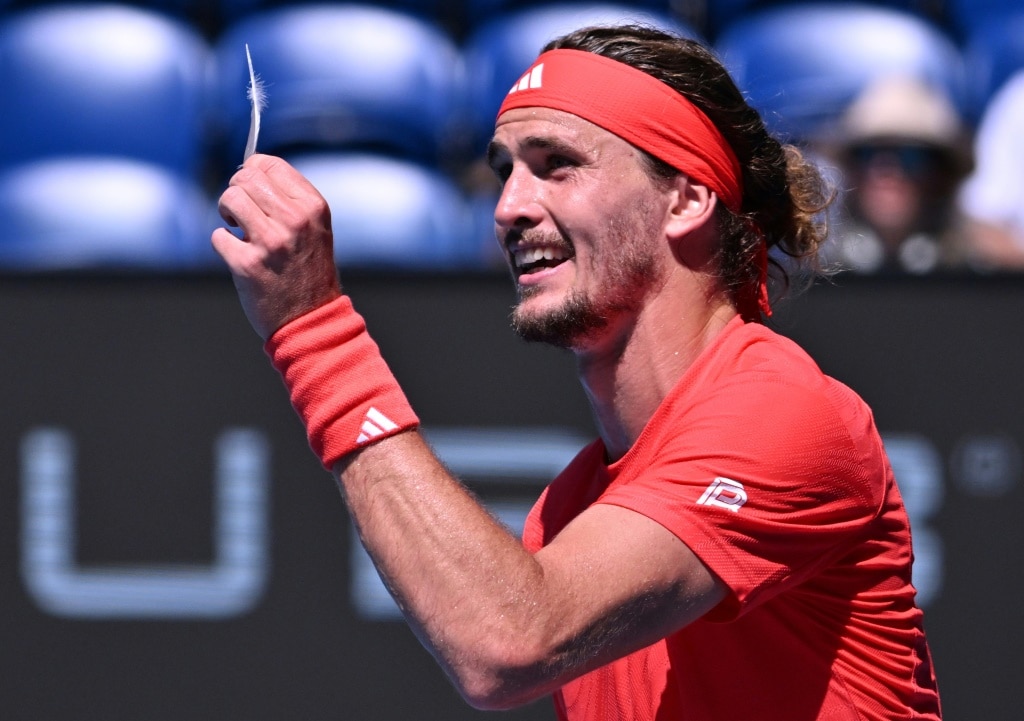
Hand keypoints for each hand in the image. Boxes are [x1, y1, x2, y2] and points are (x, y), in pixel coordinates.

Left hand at [212, 154, 341, 339]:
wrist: (312, 319)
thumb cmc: (310, 272)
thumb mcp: (315, 228)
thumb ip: (290, 199)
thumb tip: (248, 170)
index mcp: (313, 207)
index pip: (269, 164)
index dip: (251, 171)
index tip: (250, 187)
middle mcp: (294, 220)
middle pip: (245, 179)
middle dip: (236, 192)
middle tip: (240, 212)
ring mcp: (271, 242)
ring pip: (229, 200)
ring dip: (226, 213)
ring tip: (237, 228)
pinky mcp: (248, 264)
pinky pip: (219, 236)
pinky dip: (223, 245)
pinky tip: (239, 256)